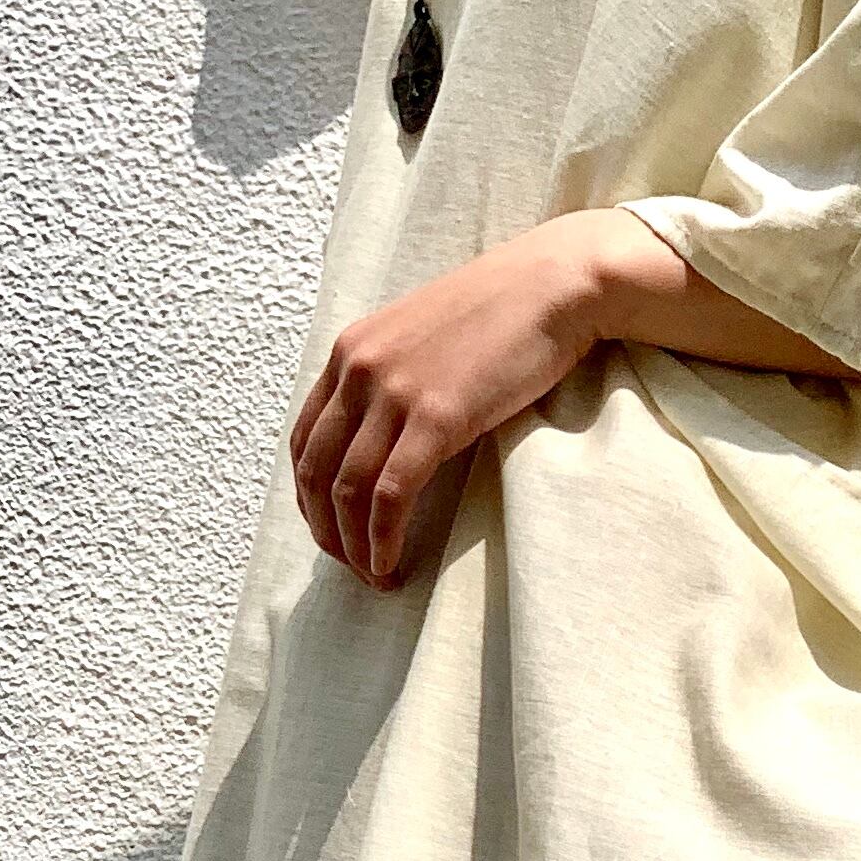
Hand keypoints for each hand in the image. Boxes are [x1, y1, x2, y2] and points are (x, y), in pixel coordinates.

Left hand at [292, 215, 618, 585]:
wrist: (554, 284)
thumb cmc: (503, 312)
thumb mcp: (425, 337)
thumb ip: (394, 377)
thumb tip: (389, 434)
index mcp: (350, 350)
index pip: (306, 439)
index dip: (310, 496)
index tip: (333, 530)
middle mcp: (358, 369)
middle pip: (317, 471)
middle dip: (327, 531)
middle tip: (351, 566)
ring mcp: (394, 392)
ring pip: (348, 491)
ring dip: (355, 547)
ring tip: (376, 576)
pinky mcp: (436, 417)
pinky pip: (391, 496)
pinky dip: (383, 540)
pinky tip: (392, 566)